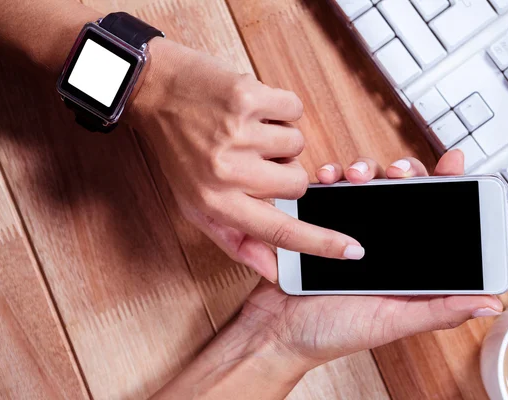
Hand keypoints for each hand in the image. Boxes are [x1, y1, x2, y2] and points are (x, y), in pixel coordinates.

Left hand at [128, 39, 361, 281]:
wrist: (154, 90)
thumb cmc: (177, 150)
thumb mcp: (196, 203)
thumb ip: (236, 240)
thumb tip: (273, 270)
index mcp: (216, 201)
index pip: (279, 231)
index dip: (321, 243)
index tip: (352, 250)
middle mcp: (227, 171)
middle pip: (297, 183)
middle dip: (284, 172)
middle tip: (253, 159)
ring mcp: (239, 132)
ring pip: (297, 145)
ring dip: (279, 139)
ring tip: (246, 131)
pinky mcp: (248, 96)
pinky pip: (294, 110)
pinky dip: (280, 109)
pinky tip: (252, 110)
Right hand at [240, 151, 503, 365]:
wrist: (276, 332)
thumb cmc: (332, 333)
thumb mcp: (392, 321)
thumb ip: (439, 310)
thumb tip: (489, 301)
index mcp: (403, 262)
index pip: (434, 216)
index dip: (448, 187)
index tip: (454, 165)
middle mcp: (379, 241)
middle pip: (401, 190)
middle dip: (404, 171)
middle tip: (399, 173)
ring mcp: (347, 228)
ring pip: (365, 183)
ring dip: (365, 169)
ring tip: (357, 176)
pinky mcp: (317, 221)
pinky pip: (328, 190)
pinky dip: (330, 177)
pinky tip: (330, 178)